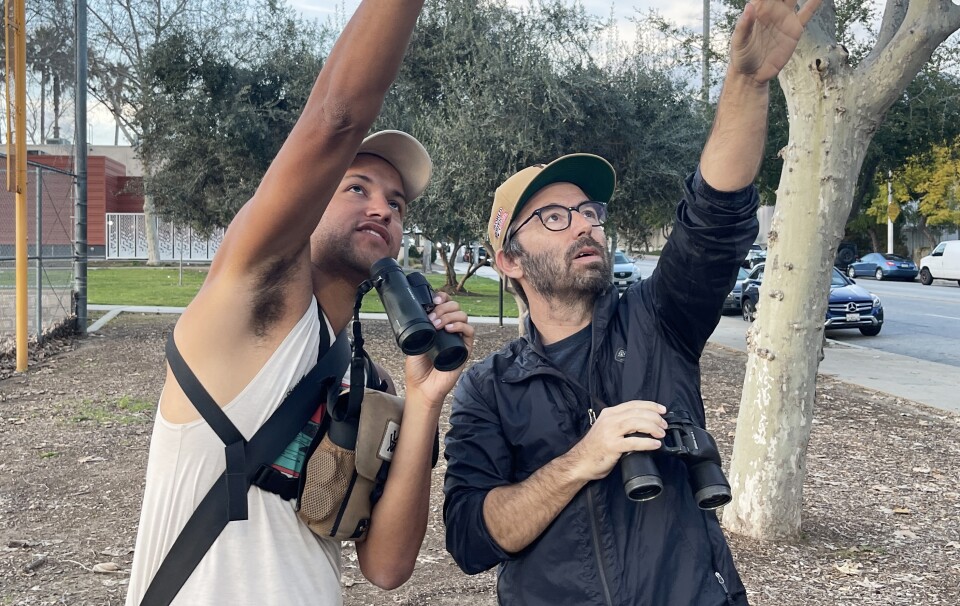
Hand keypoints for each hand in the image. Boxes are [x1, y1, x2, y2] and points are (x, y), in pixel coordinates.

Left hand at [403, 292, 473, 408]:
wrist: (422, 387)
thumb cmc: (417, 368)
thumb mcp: (414, 343)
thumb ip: (419, 329)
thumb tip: (422, 313)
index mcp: (437, 325)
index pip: (444, 304)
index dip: (442, 298)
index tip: (434, 300)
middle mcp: (449, 329)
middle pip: (455, 307)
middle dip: (443, 308)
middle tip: (432, 317)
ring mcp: (458, 338)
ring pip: (463, 316)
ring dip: (449, 316)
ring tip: (437, 325)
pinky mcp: (465, 349)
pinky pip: (469, 331)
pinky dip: (460, 326)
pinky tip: (450, 329)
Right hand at [566, 401, 667, 482]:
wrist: (580, 462)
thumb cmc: (595, 448)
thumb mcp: (606, 429)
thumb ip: (620, 423)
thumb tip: (642, 423)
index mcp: (609, 413)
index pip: (633, 404)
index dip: (650, 405)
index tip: (662, 410)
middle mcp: (609, 420)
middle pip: (637, 412)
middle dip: (655, 417)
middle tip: (664, 425)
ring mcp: (610, 432)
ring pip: (637, 423)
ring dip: (653, 427)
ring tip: (661, 433)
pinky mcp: (612, 446)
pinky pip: (634, 442)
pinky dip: (647, 442)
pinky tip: (655, 444)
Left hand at [730, 0, 821, 84]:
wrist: (753, 74)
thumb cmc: (741, 57)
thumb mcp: (739, 42)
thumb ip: (743, 25)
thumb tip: (749, 6)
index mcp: (758, 7)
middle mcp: (772, 8)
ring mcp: (784, 17)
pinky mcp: (795, 29)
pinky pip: (808, 11)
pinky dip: (816, 2)